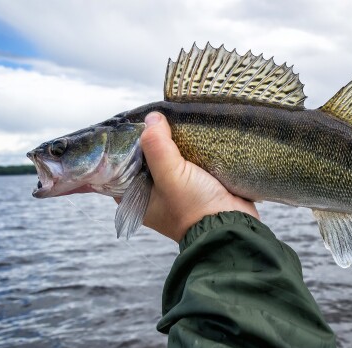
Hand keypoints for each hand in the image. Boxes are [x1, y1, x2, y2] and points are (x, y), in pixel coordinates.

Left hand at [134, 111, 258, 240]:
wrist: (231, 225)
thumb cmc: (195, 208)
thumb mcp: (171, 176)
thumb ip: (157, 146)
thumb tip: (152, 117)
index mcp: (135, 197)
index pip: (120, 164)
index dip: (127, 143)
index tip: (138, 121)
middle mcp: (151, 193)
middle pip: (145, 157)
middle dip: (153, 139)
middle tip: (160, 117)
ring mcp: (174, 189)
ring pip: (168, 157)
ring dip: (174, 143)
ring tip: (177, 121)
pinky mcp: (195, 184)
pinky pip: (187, 161)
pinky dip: (190, 149)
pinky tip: (193, 134)